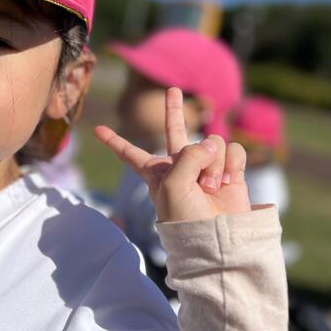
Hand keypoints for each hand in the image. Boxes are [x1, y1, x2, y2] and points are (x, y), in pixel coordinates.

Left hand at [95, 87, 250, 222]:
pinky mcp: (231, 172)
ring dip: (213, 163)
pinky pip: (232, 151)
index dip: (115, 142)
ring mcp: (206, 168)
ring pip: (211, 143)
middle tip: (172, 90)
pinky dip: (231, 164)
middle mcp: (180, 166)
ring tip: (210, 186)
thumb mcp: (172, 184)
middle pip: (175, 131)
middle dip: (173, 110)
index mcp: (156, 172)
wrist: (217, 240)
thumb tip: (212, 143)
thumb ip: (187, 155)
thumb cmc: (185, 217)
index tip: (98, 130)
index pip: (130, 153)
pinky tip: (228, 181)